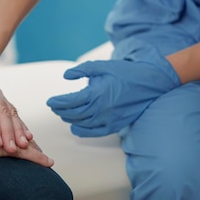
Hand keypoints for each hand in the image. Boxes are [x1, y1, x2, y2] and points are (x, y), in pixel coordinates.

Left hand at [46, 57, 180, 136]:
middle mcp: (101, 109)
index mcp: (97, 93)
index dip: (58, 102)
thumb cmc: (124, 73)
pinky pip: (92, 133)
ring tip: (63, 113)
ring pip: (81, 124)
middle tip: (54, 106)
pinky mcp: (114, 126)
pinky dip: (81, 130)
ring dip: (69, 119)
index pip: (70, 102)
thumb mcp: (101, 66)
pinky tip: (75, 125)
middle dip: (61, 110)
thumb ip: (81, 70)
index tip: (50, 101)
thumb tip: (66, 76)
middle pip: (73, 114)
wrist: (149, 83)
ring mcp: (108, 120)